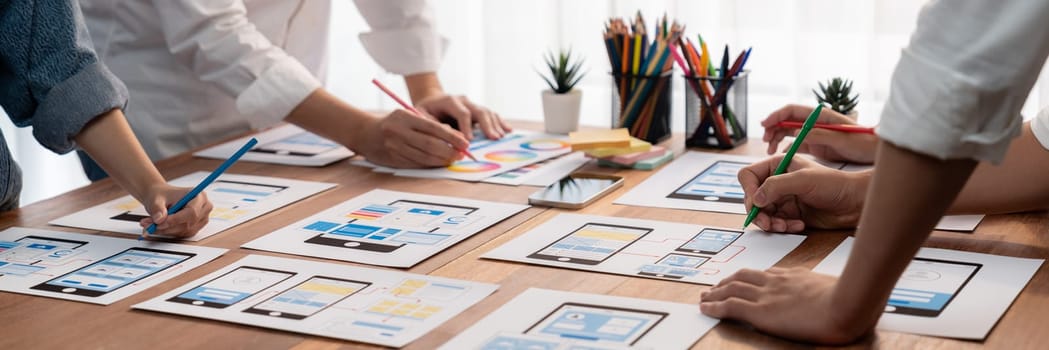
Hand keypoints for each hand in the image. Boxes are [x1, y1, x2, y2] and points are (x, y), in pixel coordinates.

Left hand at [139, 184, 211, 237]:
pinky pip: (182, 234)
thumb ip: (157, 208)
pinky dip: (167, 232)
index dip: (175, 219)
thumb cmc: (162, 195)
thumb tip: (159, 219)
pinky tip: (158, 226)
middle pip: (188, 224)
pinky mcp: (195, 228)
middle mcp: (204, 208)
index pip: (192, 212)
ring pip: (183, 231)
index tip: (159, 222)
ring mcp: (201, 220)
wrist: (162, 198)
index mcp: (199, 196)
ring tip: (149, 224)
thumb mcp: (156, 198)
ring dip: (165, 230)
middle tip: (148, 225)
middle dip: (167, 226)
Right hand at [355, 109, 470, 167]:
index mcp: (404, 117)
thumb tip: (454, 135)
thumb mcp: (408, 116)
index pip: (433, 128)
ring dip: (441, 160)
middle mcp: (398, 132)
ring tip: (453, 159)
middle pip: (430, 145)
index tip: (465, 142)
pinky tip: (439, 163)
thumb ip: (428, 124)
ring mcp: (394, 147)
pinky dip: (430, 164)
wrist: (364, 133)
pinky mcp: (393, 159)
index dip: (451, 137)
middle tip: (461, 154)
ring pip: (424, 157)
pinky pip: (416, 163)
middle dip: (449, 151)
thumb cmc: (393, 122)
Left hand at [414, 94, 511, 139]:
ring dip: (495, 125)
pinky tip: (508, 130)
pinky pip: (491, 115)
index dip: (466, 126)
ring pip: (487, 112)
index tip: (469, 140)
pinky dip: (500, 122)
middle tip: (493, 138)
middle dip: (487, 125)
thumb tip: (450, 136)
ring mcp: (472, 105)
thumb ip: (434, 125)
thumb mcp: (422, 116)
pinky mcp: (478, 111)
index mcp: (449, 100)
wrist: (431, 101)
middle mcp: (464, 101)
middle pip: (479, 110)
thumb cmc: (425, 111)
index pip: (462, 112)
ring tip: (500, 137)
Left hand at [700, 268, 871, 344]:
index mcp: (794, 276)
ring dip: (715, 292)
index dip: (749, 277)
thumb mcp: (836, 287)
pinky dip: (714, 306)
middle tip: (716, 286)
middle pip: (743, 276)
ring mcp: (767, 295)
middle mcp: (776, 282)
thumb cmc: (849, 299)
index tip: (742, 280)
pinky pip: (730, 306)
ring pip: (731, 288)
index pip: (765, 273)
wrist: (847, 304)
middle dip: (727, 281)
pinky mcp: (761, 312)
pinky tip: (705, 308)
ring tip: (705, 296)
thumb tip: (829, 295)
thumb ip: (823, 289)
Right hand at [739, 155, 866, 231]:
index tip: (757, 202)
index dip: (748, 189)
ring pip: (762, 213)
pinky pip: (775, 223)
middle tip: (768, 222)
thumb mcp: (803, 180)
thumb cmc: (834, 184)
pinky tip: (798, 225)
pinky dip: (783, 227)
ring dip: (770, 222)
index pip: (748, 175)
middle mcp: (777, 181)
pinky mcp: (789, 214)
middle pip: (752, 198)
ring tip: (784, 226)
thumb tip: (755, 199)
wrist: (853, 203)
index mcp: (777, 165)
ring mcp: (783, 198)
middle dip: (758, 212)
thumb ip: (776, 186)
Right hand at [762, 104, 877, 163]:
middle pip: (786, 121)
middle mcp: (814, 123)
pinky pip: (795, 144)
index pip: (792, 111)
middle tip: (765, 141)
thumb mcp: (840, 138)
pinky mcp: (816, 145)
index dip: (776, 116)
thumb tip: (796, 132)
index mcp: (819, 116)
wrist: (874, 152)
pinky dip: (785, 149)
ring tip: (769, 150)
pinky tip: (781, 156)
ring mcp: (814, 134)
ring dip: (776, 139)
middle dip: (772, 128)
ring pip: (788, 132)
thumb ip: (819, 134)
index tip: (764, 124)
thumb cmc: (862, 142)